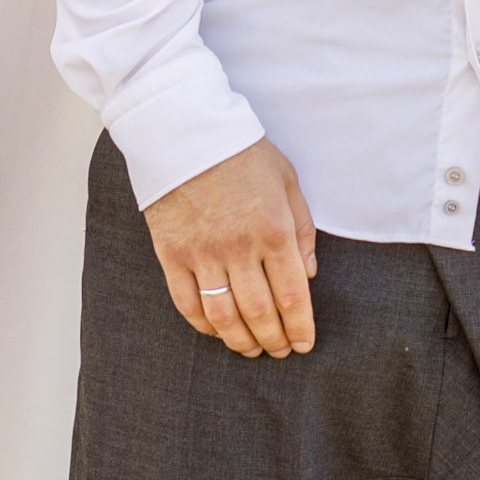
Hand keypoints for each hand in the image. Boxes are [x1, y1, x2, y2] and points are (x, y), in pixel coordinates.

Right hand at [143, 139, 317, 358]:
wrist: (184, 128)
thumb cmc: (242, 150)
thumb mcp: (286, 178)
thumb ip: (303, 227)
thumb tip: (308, 273)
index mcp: (274, 228)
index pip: (292, 296)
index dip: (300, 328)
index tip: (304, 345)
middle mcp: (240, 247)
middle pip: (260, 314)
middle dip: (274, 341)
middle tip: (280, 351)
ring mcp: (203, 253)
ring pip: (224, 318)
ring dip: (241, 342)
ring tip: (251, 350)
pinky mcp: (172, 253)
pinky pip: (188, 304)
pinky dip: (204, 326)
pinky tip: (217, 331)